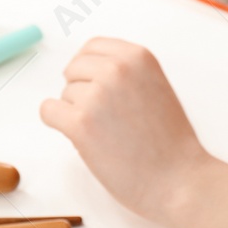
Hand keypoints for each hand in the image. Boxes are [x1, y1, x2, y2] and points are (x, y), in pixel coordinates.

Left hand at [39, 38, 211, 223]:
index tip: (91, 84)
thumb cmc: (170, 143)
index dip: (88, 68)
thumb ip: (127, 74)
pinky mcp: (80, 124)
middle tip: (99, 116)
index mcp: (137, 57)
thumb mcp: (156, 88)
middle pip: (73, 68)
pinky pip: (48, 111)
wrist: (179, 180)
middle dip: (80, 90)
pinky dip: (58, 124)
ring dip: (76, 112)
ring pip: (64, 94)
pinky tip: (80, 138)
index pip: (92, 47)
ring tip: (105, 134)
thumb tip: (91, 73)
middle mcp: (117, 69)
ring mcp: (97, 95)